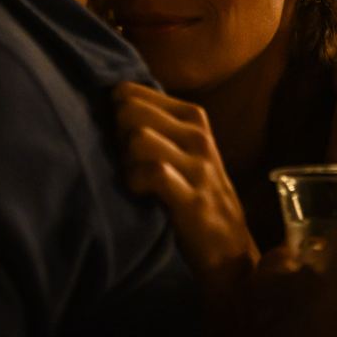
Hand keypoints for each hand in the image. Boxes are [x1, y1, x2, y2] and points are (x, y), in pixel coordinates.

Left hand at [112, 82, 258, 291]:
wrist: (228, 246)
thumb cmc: (193, 192)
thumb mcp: (181, 147)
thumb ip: (153, 123)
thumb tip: (108, 103)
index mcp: (191, 116)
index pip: (132, 91)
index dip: (113, 114)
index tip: (118, 137)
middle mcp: (197, 135)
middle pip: (130, 110)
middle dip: (116, 134)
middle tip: (124, 160)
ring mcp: (198, 166)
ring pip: (139, 138)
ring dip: (125, 161)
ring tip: (133, 178)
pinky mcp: (193, 197)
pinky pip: (152, 172)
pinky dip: (135, 182)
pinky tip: (138, 193)